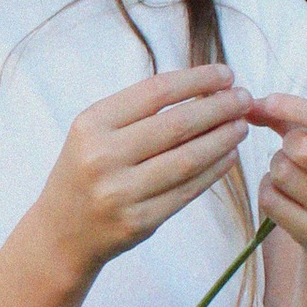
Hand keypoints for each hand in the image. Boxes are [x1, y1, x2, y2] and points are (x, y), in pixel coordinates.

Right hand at [38, 65, 253, 276]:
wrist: (61, 233)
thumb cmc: (86, 171)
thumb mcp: (95, 132)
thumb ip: (138, 110)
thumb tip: (202, 87)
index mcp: (92, 125)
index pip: (155, 92)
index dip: (197, 80)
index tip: (225, 74)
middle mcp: (103, 157)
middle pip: (177, 125)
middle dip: (219, 107)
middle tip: (244, 99)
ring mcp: (122, 193)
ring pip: (188, 159)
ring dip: (223, 138)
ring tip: (242, 125)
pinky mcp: (140, 222)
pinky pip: (188, 191)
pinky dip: (214, 170)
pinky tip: (228, 155)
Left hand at [251, 93, 306, 261]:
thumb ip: (289, 118)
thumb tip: (248, 105)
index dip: (300, 107)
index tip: (270, 101)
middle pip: (305, 148)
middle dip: (287, 143)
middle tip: (293, 151)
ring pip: (283, 172)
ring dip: (276, 167)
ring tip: (291, 173)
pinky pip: (270, 199)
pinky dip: (267, 189)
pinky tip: (284, 194)